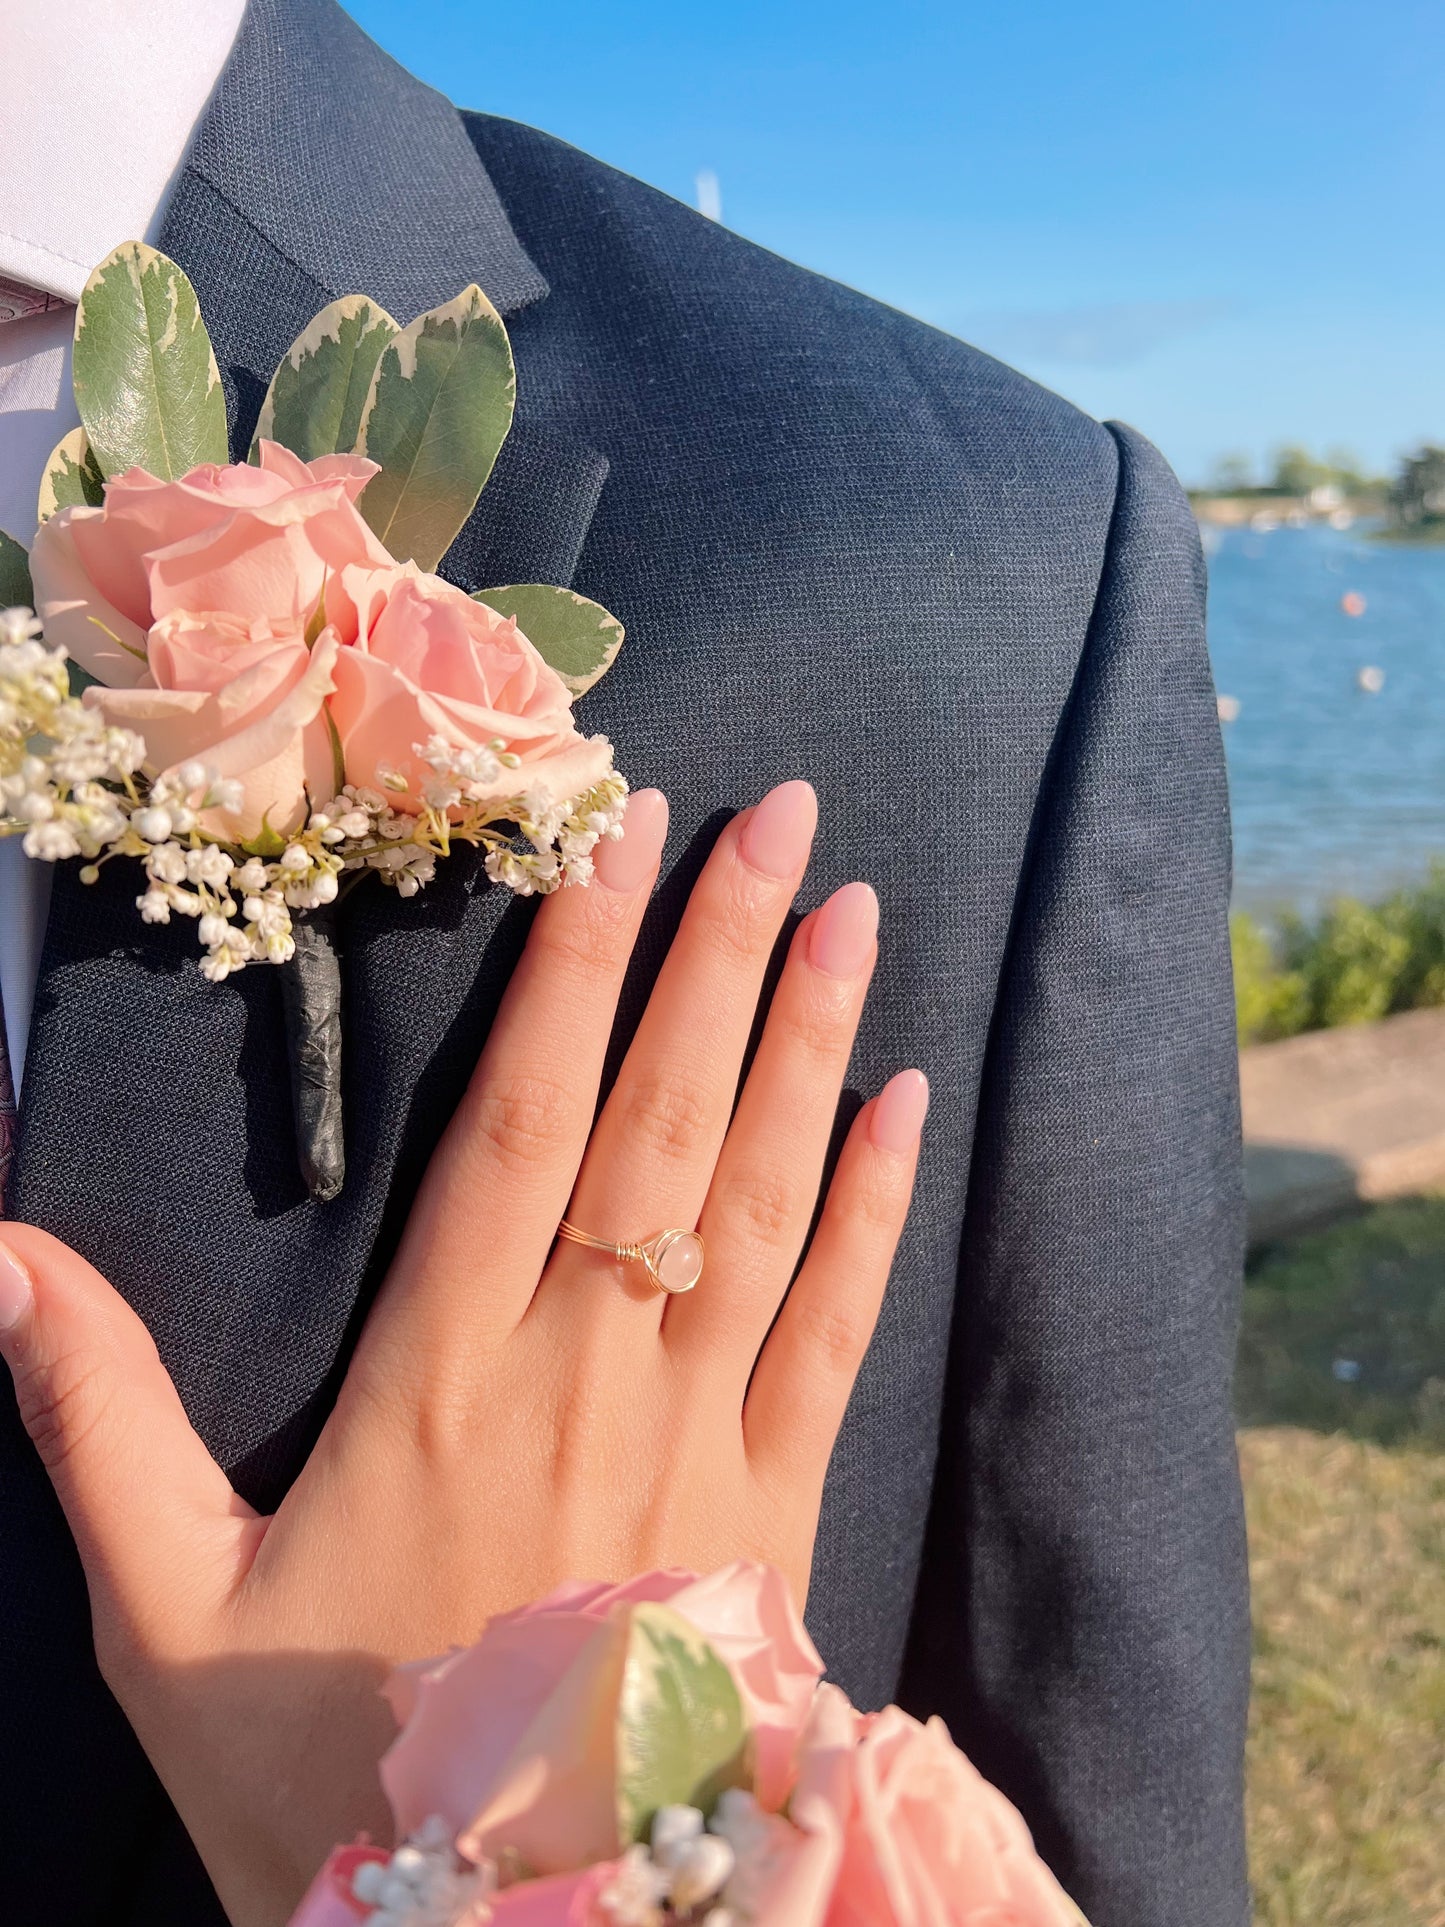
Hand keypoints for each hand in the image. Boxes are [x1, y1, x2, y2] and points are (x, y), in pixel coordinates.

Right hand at [0, 779, 927, 1926]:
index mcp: (440, 1383)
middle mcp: (585, 1378)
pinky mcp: (777, 1509)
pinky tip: (904, 1100)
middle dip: (718, 958)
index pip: (522, 1129)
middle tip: (782, 818)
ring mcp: (698, 1439)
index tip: (614, 842)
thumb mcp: (164, 1609)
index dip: (573, 976)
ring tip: (851, 912)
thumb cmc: (326, 1773)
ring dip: (809, 1045)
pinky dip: (872, 1211)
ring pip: (760, 1203)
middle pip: (662, 1129)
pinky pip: (835, 1331)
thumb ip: (90, 1414)